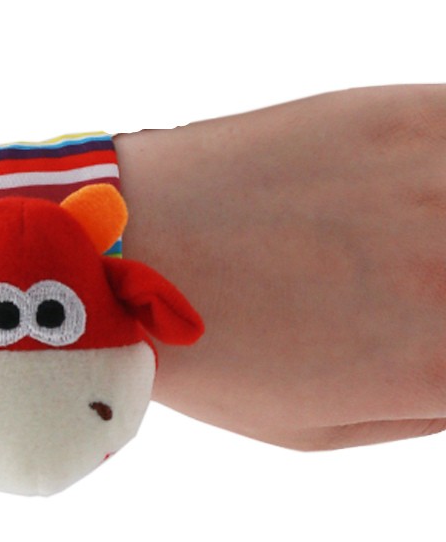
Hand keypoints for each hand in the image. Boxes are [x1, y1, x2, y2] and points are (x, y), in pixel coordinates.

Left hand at [117, 84, 445, 448]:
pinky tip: (417, 192)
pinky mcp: (408, 116)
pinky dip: (442, 170)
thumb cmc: (208, 350)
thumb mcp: (315, 425)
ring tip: (405, 247)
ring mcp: (440, 183)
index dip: (445, 347)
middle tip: (413, 287)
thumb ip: (427, 401)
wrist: (127, 248)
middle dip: (442, 288)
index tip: (425, 335)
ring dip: (440, 228)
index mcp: (439, 368)